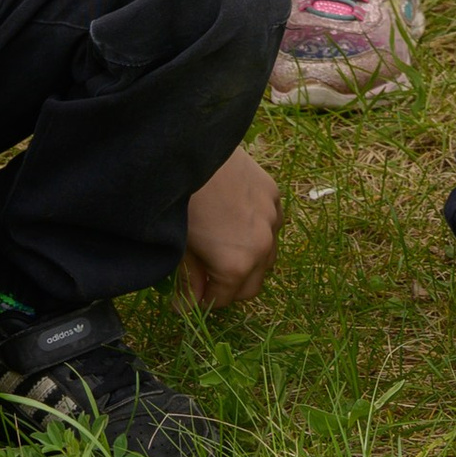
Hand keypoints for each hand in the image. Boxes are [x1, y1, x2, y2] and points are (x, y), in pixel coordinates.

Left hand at [179, 145, 279, 305]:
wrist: (195, 151)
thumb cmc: (182, 202)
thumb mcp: (181, 248)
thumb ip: (190, 281)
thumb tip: (190, 305)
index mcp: (237, 266)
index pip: (223, 300)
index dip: (204, 302)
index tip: (189, 298)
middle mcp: (262, 247)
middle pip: (251, 286)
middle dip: (229, 288)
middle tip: (206, 279)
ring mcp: (272, 219)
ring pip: (267, 257)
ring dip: (249, 262)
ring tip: (225, 250)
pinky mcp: (274, 195)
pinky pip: (272, 225)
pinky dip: (259, 232)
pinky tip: (238, 222)